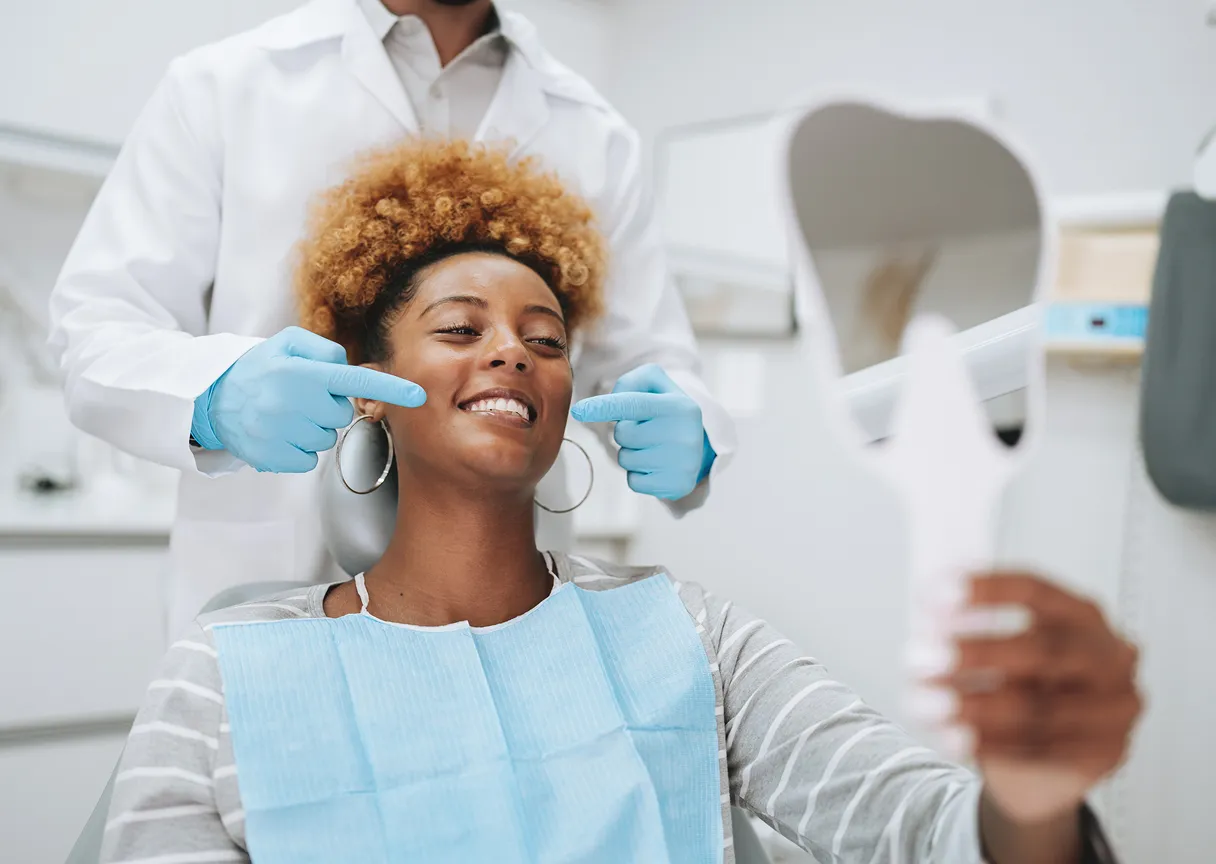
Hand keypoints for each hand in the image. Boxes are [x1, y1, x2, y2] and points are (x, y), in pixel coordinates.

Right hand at [191, 326, 425, 472]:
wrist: (212, 400)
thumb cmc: (260, 369)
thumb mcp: (287, 344)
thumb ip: (324, 349)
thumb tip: (348, 367)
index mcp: (300, 373)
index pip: (354, 380)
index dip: (390, 388)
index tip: (418, 395)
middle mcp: (292, 403)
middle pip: (341, 414)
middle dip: (327, 406)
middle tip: (300, 397)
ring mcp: (281, 433)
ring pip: (326, 438)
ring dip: (312, 428)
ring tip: (285, 414)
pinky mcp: (274, 458)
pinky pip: (309, 458)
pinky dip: (299, 448)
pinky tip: (278, 433)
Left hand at [571, 363, 713, 500]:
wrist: (700, 447)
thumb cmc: (666, 411)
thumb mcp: (656, 386)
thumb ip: (631, 382)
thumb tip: (607, 403)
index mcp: (679, 406)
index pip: (633, 404)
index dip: (604, 406)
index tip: (580, 410)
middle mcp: (685, 434)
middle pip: (623, 433)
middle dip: (625, 431)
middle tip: (645, 429)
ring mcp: (683, 463)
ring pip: (625, 459)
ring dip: (630, 452)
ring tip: (651, 447)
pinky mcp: (677, 485)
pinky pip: (634, 481)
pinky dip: (638, 473)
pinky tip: (655, 465)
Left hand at [941, 573, 1141, 825]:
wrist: (1049, 759)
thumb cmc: (1021, 684)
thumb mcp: (999, 649)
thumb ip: (970, 628)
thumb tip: (922, 617)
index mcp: (1080, 613)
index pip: (1035, 591)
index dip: (985, 592)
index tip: (934, 596)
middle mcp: (1106, 654)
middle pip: (1040, 650)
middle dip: (975, 655)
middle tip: (921, 659)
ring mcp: (1114, 705)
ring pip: (1038, 708)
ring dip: (973, 706)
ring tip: (927, 704)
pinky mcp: (1106, 751)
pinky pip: (1041, 750)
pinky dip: (990, 743)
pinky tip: (953, 737)